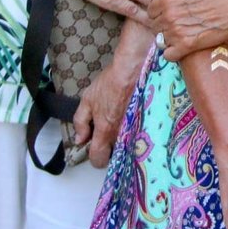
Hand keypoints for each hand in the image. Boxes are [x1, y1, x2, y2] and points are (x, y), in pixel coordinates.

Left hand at [70, 51, 143, 168]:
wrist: (133, 70)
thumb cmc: (111, 83)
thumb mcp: (88, 99)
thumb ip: (81, 122)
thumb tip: (80, 138)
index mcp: (105, 131)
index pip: (98, 158)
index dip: (95, 158)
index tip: (95, 151)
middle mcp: (122, 134)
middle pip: (116, 155)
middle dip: (110, 150)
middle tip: (108, 137)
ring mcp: (136, 129)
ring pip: (128, 146)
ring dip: (123, 141)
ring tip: (121, 127)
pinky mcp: (147, 122)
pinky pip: (139, 135)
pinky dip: (134, 132)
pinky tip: (132, 122)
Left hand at [150, 0, 227, 60]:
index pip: (150, 11)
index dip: (159, 12)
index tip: (170, 14)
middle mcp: (169, 16)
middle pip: (155, 26)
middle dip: (164, 25)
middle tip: (179, 24)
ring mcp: (177, 32)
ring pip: (161, 40)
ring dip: (170, 38)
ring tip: (184, 34)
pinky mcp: (187, 46)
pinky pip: (168, 55)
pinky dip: (174, 52)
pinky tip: (184, 46)